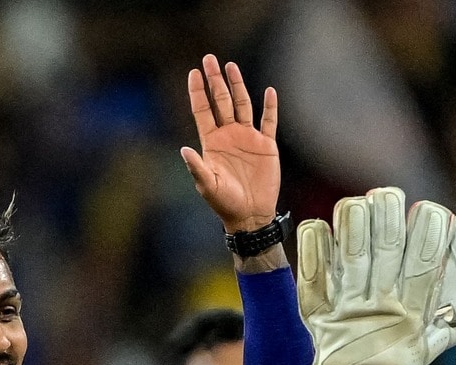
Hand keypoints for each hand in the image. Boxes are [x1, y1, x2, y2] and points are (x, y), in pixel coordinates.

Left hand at [182, 55, 279, 233]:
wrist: (250, 215)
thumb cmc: (225, 203)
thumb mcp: (208, 185)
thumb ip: (197, 167)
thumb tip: (185, 149)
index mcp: (212, 142)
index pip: (203, 111)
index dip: (198, 92)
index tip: (194, 73)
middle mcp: (229, 135)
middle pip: (221, 101)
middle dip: (215, 80)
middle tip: (210, 59)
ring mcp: (248, 138)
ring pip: (242, 105)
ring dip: (237, 86)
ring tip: (231, 66)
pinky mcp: (266, 146)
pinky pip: (269, 122)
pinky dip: (270, 107)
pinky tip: (269, 92)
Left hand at [296, 188, 455, 364]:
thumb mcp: (426, 356)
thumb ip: (443, 333)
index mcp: (413, 311)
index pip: (427, 257)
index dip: (429, 225)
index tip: (427, 210)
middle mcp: (381, 303)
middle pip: (387, 242)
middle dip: (388, 210)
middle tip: (387, 198)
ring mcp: (347, 305)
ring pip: (351, 247)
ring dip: (354, 219)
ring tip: (356, 208)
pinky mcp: (316, 310)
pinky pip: (312, 268)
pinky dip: (314, 244)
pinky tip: (318, 229)